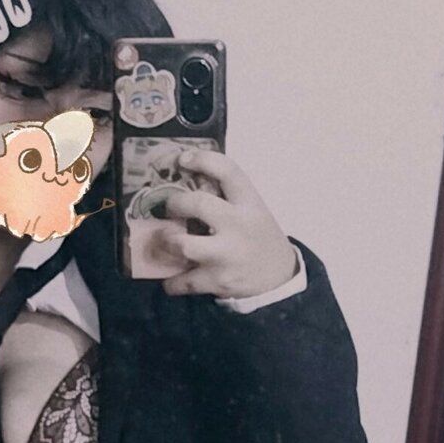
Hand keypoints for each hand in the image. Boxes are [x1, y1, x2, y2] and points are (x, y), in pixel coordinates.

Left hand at [156, 150, 297, 296]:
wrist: (279, 278)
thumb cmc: (258, 238)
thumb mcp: (252, 210)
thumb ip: (227, 196)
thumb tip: (190, 178)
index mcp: (249, 203)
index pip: (228, 171)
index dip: (202, 160)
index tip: (183, 159)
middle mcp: (238, 226)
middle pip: (198, 204)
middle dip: (174, 204)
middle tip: (168, 209)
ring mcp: (227, 255)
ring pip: (184, 245)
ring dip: (166, 243)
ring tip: (164, 243)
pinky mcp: (217, 281)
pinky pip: (183, 281)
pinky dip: (172, 283)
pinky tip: (172, 279)